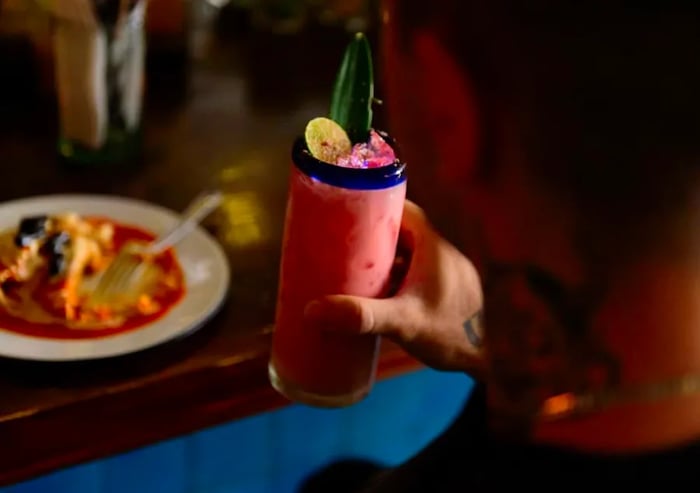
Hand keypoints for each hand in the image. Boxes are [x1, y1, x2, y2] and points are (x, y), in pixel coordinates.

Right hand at [304, 200, 484, 374]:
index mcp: (433, 247)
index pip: (404, 209)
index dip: (376, 206)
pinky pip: (418, 272)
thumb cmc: (452, 335)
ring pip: (411, 254)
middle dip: (373, 238)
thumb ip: (361, 316)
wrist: (493, 362)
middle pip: (403, 232)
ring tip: (354, 271)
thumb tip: (314, 310)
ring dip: (386, 260)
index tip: (348, 213)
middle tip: (341, 247)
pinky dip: (399, 277)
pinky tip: (383, 295)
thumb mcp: (403, 322)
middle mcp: (443, 253)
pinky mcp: (450, 291)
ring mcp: (448, 272)